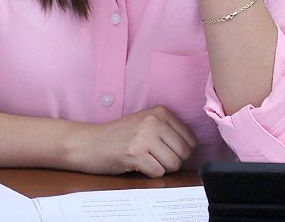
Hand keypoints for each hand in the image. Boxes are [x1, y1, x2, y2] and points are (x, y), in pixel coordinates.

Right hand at [68, 105, 196, 176]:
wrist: (90, 142)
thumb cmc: (119, 136)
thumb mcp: (146, 123)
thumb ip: (168, 130)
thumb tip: (194, 149)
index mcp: (160, 112)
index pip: (190, 139)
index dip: (181, 151)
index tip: (165, 150)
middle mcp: (154, 121)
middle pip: (184, 153)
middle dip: (172, 161)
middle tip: (154, 157)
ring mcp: (144, 137)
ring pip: (174, 164)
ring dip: (161, 167)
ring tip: (145, 159)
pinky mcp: (135, 153)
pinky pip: (158, 172)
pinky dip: (150, 173)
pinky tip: (137, 164)